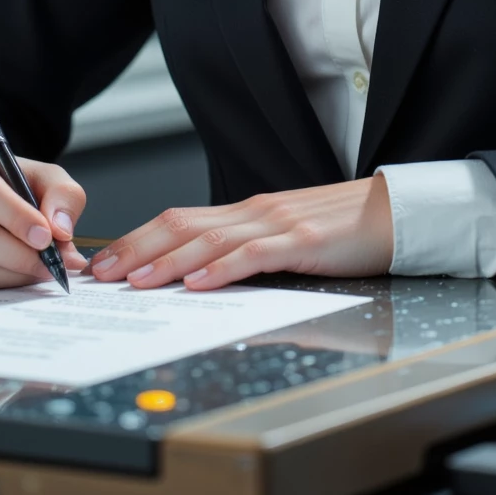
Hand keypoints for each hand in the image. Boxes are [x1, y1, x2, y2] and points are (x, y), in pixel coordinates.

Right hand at [0, 137, 88, 290]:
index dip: (15, 217)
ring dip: (9, 273)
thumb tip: (61, 230)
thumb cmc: (4, 179)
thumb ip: (61, 193)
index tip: (46, 237)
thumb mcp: (39, 173)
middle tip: (51, 263)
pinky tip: (17, 273)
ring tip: (40, 269)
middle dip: (18, 254)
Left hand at [88, 176, 394, 290]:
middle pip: (182, 224)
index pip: (180, 220)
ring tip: (136, 280)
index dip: (138, 239)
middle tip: (99, 273)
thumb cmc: (344, 228)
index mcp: (248, 212)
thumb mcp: (286, 238)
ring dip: (169, 261)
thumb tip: (202, 277)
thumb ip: (248, 250)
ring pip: (211, 238)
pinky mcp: (304, 240)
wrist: (395, 211)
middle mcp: (255, 211)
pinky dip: (223, 268)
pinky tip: (200, 283)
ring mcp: (278, 223)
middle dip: (136, 248)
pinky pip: (255, 254)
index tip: (104, 262)